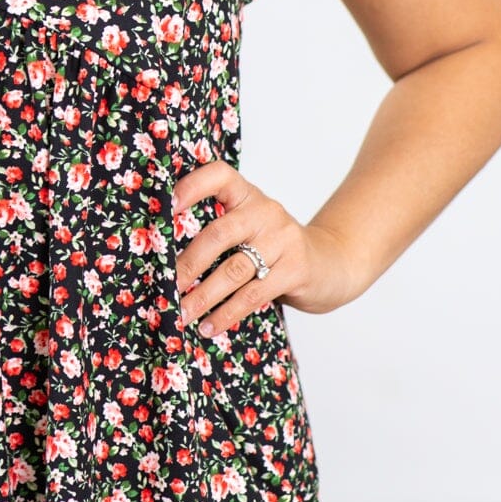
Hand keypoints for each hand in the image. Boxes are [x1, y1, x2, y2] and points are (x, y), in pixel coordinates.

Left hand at [172, 160, 359, 337]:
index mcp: (249, 196)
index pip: (220, 176)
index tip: (169, 205)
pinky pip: (253, 294)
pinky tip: (210, 325)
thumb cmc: (276, 248)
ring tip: (182, 313)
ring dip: (203, 296)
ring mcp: (283, 239)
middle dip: (189, 263)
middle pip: (219, 234)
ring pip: (234, 269)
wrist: (333, 263)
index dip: (193, 186)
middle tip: (168, 285)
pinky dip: (227, 313)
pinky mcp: (296, 269)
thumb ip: (220, 233)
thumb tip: (167, 263)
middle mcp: (266, 212)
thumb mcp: (252, 228)